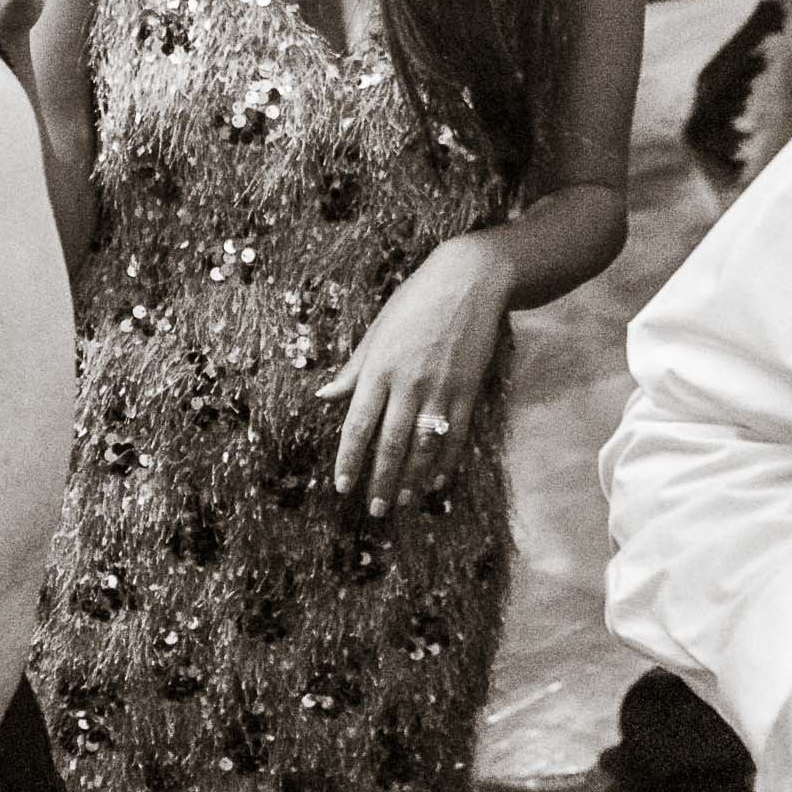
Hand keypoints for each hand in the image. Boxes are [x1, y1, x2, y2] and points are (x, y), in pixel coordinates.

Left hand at [317, 233, 512, 517]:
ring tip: (400, 501)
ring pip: (423, 446)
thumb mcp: (375, 334)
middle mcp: (407, 384)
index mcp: (377, 370)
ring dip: (411, 478)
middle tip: (374, 510)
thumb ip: (352, 371)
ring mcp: (441, 389)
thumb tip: (323, 397)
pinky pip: (456, 435)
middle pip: (389, 444)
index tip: (341, 487)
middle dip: (380, 481)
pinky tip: (435, 482)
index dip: (348, 460)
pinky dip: (445, 462)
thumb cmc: (412, 304)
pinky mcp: (468, 389)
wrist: (468, 281)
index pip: (357, 426)